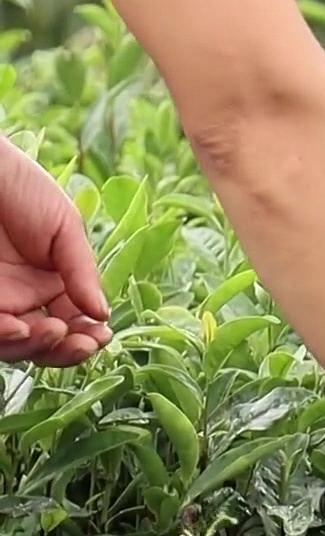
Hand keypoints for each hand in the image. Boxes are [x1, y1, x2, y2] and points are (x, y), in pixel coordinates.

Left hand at [0, 137, 111, 366]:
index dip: (87, 336)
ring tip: (52, 331)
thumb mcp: (64, 225)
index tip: (103, 335)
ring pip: (16, 346)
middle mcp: (21, 297)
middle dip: (66, 350)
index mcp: (50, 282)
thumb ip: (82, 271)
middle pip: (45, 344)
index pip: (72, 323)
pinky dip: (6, 338)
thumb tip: (103, 314)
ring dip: (38, 349)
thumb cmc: (17, 185)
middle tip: (83, 342)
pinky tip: (20, 328)